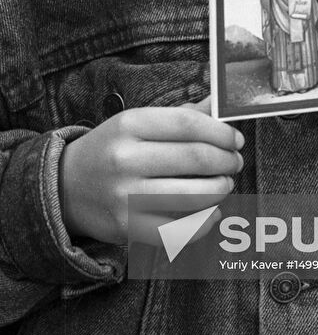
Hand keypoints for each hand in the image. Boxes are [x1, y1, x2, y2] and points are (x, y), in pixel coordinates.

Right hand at [60, 101, 242, 244]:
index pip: (188, 124)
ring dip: (220, 190)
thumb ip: (181, 115)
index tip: (236, 140)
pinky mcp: (127, 228)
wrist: (65, 187)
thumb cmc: (112, 149)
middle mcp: (126, 159)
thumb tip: (220, 104)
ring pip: (193, 195)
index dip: (221, 132)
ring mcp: (126, 196)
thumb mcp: (138, 122)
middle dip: (226, 161)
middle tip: (235, 163)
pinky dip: (204, 223)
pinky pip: (178, 230)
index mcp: (130, 124)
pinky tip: (212, 213)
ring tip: (225, 184)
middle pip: (195, 158)